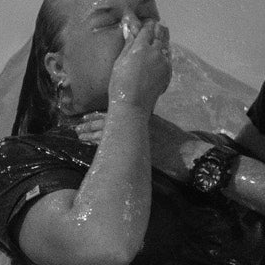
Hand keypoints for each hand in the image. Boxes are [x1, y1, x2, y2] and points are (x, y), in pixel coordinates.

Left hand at [79, 112, 196, 172]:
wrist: (187, 152)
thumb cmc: (176, 141)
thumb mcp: (160, 125)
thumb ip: (145, 123)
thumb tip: (133, 125)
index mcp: (140, 115)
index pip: (114, 112)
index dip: (98, 115)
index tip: (86, 116)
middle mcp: (134, 121)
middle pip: (106, 120)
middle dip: (90, 124)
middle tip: (77, 127)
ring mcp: (132, 134)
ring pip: (105, 131)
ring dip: (90, 133)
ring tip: (79, 134)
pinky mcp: (131, 147)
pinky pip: (110, 144)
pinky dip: (98, 142)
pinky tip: (89, 144)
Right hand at [106, 13, 173, 113]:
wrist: (133, 105)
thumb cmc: (120, 84)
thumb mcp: (119, 62)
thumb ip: (128, 45)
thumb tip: (130, 30)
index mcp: (140, 48)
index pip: (146, 30)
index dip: (147, 25)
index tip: (147, 21)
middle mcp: (155, 52)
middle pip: (159, 35)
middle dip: (157, 29)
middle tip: (156, 25)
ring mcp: (164, 62)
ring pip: (166, 45)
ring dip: (163, 38)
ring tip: (162, 32)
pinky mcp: (168, 72)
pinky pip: (168, 57)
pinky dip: (165, 51)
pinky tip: (163, 50)